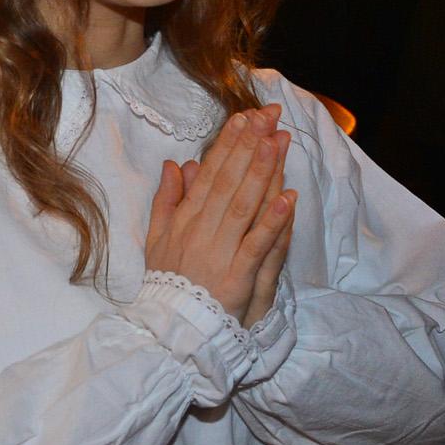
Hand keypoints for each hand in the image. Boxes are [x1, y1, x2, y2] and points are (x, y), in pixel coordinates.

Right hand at [141, 106, 296, 325]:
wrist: (170, 328)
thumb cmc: (167, 283)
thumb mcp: (157, 239)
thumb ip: (167, 200)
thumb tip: (177, 165)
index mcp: (186, 219)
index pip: (210, 174)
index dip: (229, 145)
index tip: (245, 118)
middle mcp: (203, 229)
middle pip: (230, 181)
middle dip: (250, 146)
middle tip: (269, 116)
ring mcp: (220, 251)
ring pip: (244, 205)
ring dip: (263, 172)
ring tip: (278, 143)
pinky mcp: (238, 276)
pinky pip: (257, 245)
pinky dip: (272, 222)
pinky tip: (287, 198)